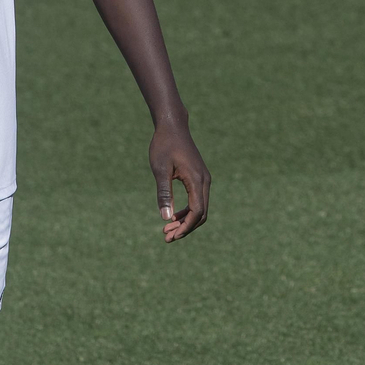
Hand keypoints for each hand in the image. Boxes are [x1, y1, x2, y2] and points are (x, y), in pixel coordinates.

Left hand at [149, 118, 209, 241]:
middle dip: (185, 228)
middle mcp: (204, 181)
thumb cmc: (164, 145)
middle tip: (166, 237)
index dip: (185, 227)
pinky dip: (187, 211)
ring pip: (200, 208)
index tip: (171, 236)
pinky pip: (197, 200)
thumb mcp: (160, 169)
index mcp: (196, 180)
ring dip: (185, 221)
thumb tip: (165, 218)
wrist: (173, 127)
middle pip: (201, 213)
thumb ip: (164, 193)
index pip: (197, 211)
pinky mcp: (199, 178)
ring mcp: (203, 179)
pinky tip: (173, 216)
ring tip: (167, 230)